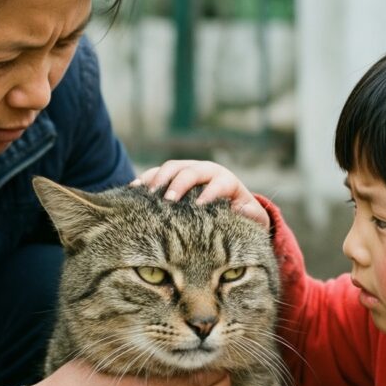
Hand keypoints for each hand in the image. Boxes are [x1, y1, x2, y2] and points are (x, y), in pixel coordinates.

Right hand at [132, 160, 269, 229]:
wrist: (227, 207)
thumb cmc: (240, 216)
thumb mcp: (252, 218)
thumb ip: (251, 214)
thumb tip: (241, 208)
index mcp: (225, 180)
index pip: (218, 181)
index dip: (210, 191)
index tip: (201, 206)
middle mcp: (205, 171)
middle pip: (190, 170)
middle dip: (179, 184)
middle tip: (169, 201)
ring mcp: (186, 171)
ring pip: (171, 167)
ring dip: (159, 179)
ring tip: (149, 196)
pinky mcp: (171, 176)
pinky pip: (155, 173)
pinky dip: (145, 179)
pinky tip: (133, 191)